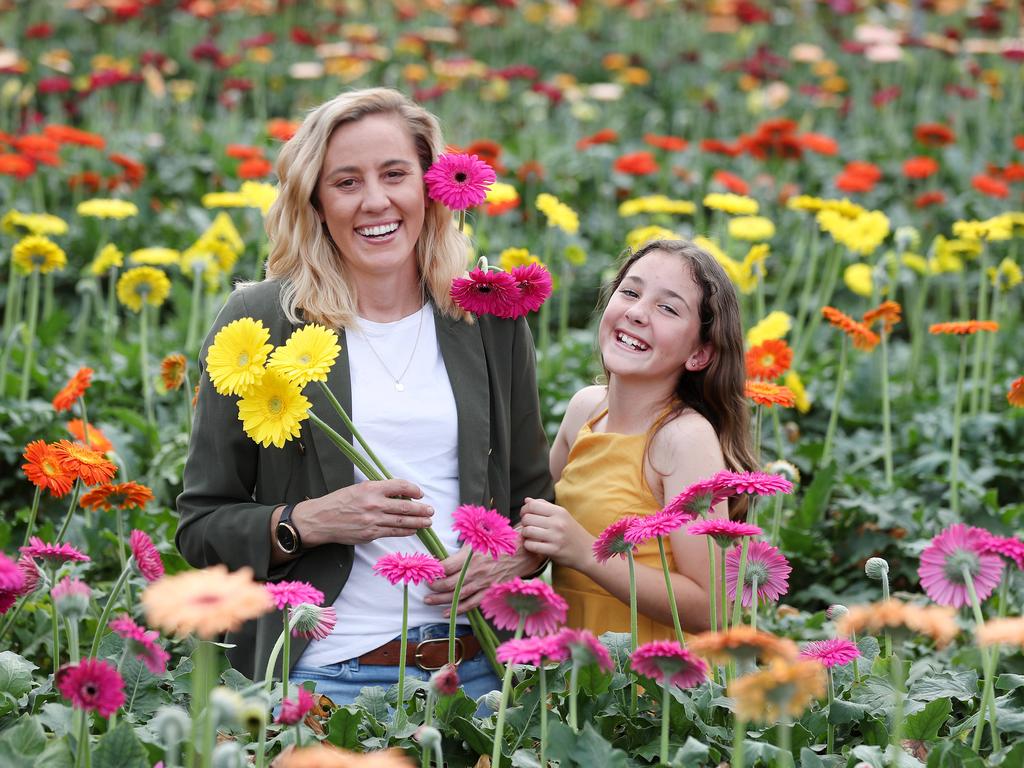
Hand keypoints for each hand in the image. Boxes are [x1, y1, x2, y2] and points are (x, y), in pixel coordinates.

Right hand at [294, 479, 432, 546]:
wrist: (320, 519)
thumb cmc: (339, 502)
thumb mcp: (359, 488)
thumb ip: (379, 490)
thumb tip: (401, 494)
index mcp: (371, 488)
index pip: (400, 486)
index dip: (414, 490)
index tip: (420, 493)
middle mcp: (373, 504)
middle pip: (405, 507)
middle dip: (421, 510)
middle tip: (431, 511)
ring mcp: (372, 521)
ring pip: (402, 522)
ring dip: (418, 522)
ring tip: (428, 522)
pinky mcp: (370, 534)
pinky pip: (393, 533)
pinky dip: (405, 531)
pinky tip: (413, 530)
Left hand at [424, 545, 522, 616]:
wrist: (521, 552)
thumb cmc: (499, 542)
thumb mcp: (478, 539)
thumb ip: (461, 549)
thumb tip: (442, 558)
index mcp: (471, 556)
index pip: (446, 567)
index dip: (435, 571)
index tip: (429, 572)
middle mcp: (476, 571)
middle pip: (449, 583)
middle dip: (434, 587)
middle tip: (426, 587)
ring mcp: (483, 583)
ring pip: (457, 595)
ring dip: (441, 600)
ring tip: (429, 601)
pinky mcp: (489, 591)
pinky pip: (471, 604)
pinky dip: (458, 610)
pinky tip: (447, 612)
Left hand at [519, 497, 592, 569]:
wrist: (587, 551)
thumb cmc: (572, 532)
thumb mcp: (562, 515)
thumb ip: (544, 506)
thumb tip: (527, 500)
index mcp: (559, 511)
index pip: (532, 505)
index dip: (524, 510)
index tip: (525, 515)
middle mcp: (558, 523)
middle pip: (527, 518)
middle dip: (524, 523)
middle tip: (528, 526)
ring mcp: (556, 537)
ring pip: (527, 531)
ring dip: (525, 534)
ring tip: (531, 536)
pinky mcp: (553, 550)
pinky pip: (531, 545)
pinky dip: (528, 545)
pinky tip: (534, 544)